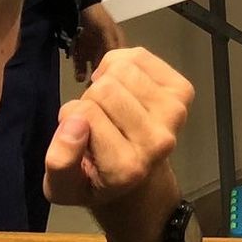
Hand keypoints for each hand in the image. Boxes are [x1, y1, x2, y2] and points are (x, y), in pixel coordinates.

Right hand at [43, 47, 193, 241]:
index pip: (85, 115)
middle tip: (96, 119)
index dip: (71, 116)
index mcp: (126, 169)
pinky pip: (139, 56)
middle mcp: (157, 143)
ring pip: (122, 68)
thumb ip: (59, 161)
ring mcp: (175, 115)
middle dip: (90, 98)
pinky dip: (121, 63)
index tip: (78, 133)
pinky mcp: (182, 92)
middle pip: (104, 88)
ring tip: (109, 105)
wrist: (138, 178)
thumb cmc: (94, 178)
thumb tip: (75, 121)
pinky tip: (122, 87)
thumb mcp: (60, 185)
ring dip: (106, 80)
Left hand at [71, 2, 125, 82]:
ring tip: (87, 89)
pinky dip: (80, 72)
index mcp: (118, 42)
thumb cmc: (94, 16)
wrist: (74, 4)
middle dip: (104, 79)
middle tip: (99, 92)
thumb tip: (117, 67)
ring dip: (92, 78)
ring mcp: (93, 49)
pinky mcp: (81, 50)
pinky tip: (78, 77)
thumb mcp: (106, 30)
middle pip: (108, 68)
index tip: (114, 86)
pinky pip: (81, 64)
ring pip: (95, 68)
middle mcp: (107, 47)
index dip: (118, 74)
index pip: (121, 62)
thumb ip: (112, 46)